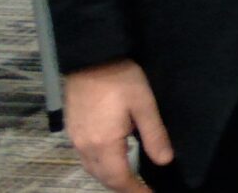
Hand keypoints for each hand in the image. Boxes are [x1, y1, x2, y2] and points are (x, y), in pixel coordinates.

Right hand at [64, 59, 170, 189]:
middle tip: (141, 189)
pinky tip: (112, 159)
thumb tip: (165, 161)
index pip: (119, 178)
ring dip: (110, 177)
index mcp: (104, 143)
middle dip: (122, 187)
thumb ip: (154, 135)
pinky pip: (85, 158)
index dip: (135, 190)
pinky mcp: (72, 130)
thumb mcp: (144, 105)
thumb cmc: (121, 79)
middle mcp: (86, 146)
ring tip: (129, 178)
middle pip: (103, 177)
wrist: (92, 57)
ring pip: (92, 169)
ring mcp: (76, 139)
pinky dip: (100, 166)